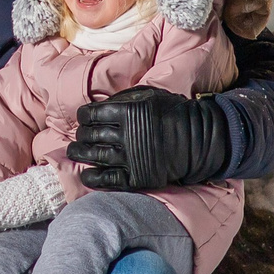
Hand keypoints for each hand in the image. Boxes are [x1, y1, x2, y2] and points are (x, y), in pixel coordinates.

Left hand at [68, 85, 230, 192]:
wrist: (197, 139)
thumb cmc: (172, 112)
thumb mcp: (149, 94)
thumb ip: (123, 98)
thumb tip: (100, 104)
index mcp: (126, 112)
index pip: (90, 114)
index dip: (83, 116)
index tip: (84, 118)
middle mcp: (125, 135)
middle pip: (89, 135)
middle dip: (81, 135)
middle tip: (80, 136)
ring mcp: (129, 158)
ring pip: (93, 156)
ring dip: (80, 154)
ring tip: (75, 152)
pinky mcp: (136, 177)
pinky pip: (107, 180)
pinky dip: (93, 178)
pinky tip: (87, 174)